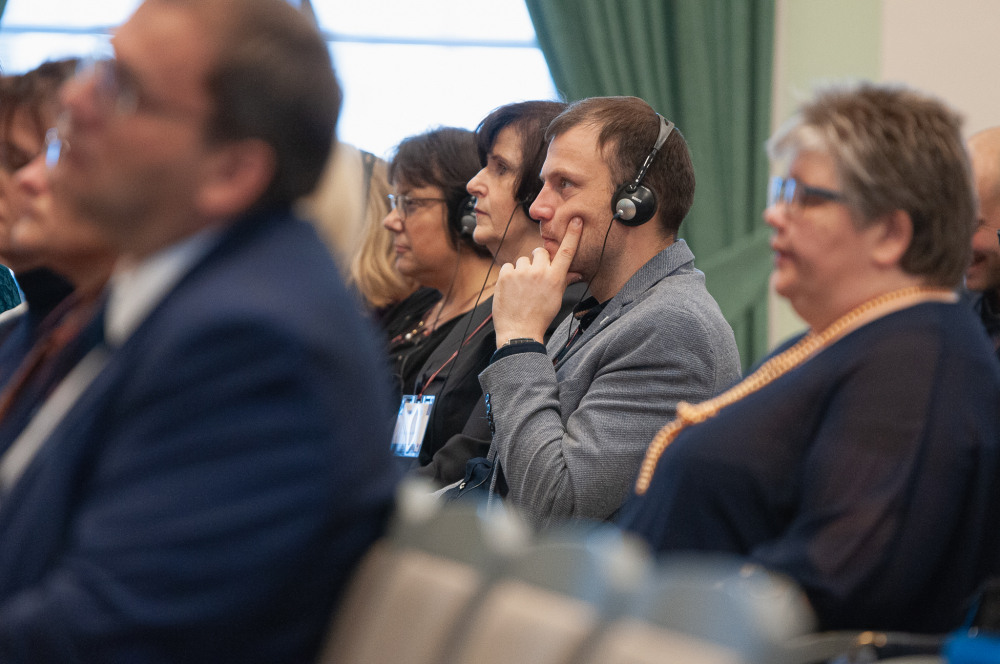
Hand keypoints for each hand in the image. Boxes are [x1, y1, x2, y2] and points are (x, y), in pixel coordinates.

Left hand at [493, 217, 583, 347]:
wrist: (519, 332)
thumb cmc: (539, 317)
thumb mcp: (556, 299)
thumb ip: (564, 281)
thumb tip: (576, 273)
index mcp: (555, 278)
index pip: (566, 251)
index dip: (572, 234)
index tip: (575, 220)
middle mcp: (539, 272)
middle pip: (540, 252)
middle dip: (538, 261)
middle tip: (534, 278)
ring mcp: (521, 272)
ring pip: (523, 260)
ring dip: (522, 270)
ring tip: (521, 287)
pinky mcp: (506, 274)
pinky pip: (508, 266)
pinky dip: (509, 275)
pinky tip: (511, 289)